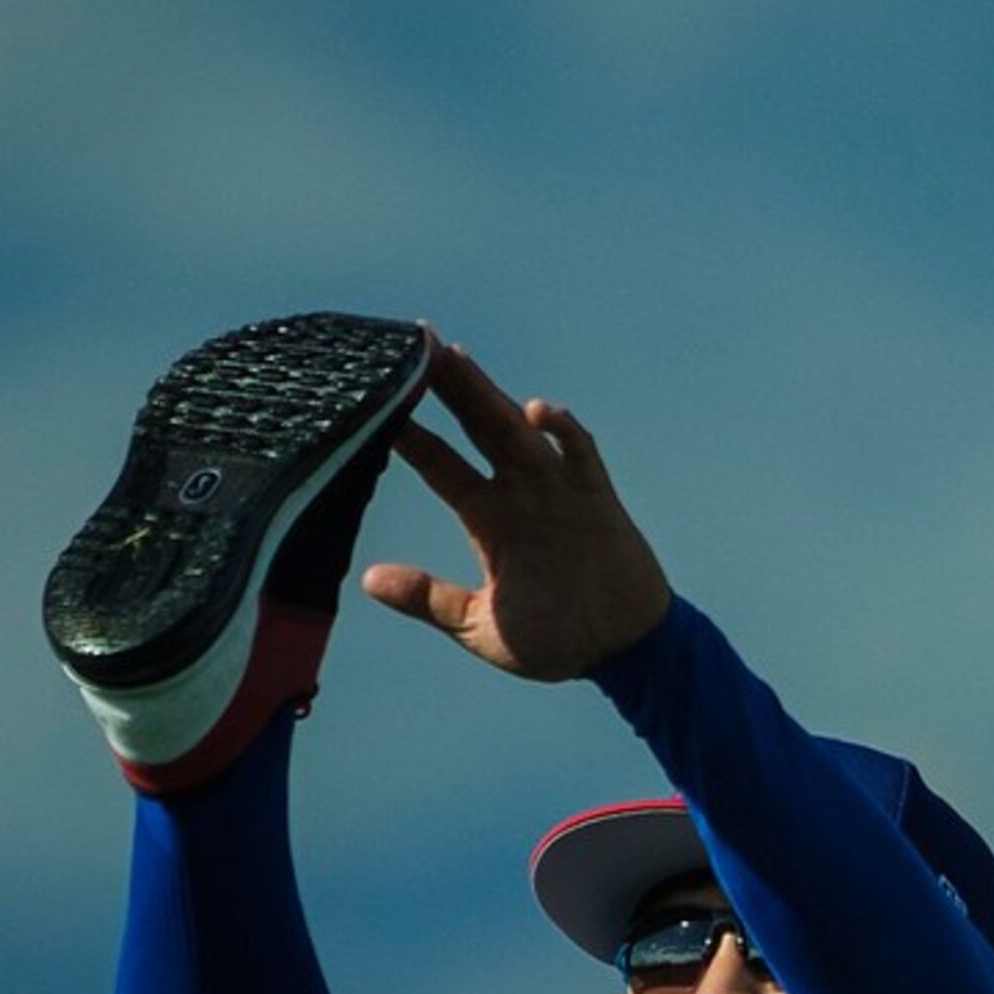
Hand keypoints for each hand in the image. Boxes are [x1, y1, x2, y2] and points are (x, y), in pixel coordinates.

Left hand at [360, 340, 673, 680]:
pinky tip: (537, 410)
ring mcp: (559, 491)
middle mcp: (520, 494)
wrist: (624, 652)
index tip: (372, 398)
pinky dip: (562, 431)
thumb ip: (429, 598)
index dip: (409, 433)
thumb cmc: (558, 641)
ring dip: (487, 393)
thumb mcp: (479, 625)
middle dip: (446, 386)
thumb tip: (369, 578)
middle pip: (475, 426)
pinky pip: (579, 455)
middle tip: (413, 341)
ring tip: (453, 357)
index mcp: (489, 519)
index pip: (440, 464)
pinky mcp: (597, 500)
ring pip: (516, 429)